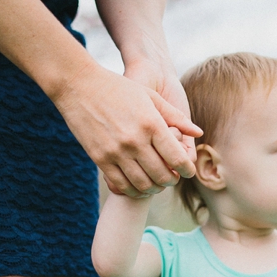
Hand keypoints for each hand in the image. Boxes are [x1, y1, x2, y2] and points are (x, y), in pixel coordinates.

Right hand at [53, 61, 199, 196]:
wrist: (79, 86)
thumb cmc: (118, 89)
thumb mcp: (150, 97)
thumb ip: (175, 117)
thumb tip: (198, 132)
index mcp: (151, 124)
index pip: (177, 158)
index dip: (187, 170)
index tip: (188, 172)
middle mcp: (135, 141)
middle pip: (162, 175)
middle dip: (172, 181)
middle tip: (173, 178)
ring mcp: (116, 152)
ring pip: (143, 184)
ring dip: (154, 188)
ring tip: (157, 183)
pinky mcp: (100, 159)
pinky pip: (121, 184)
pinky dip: (133, 190)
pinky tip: (138, 185)